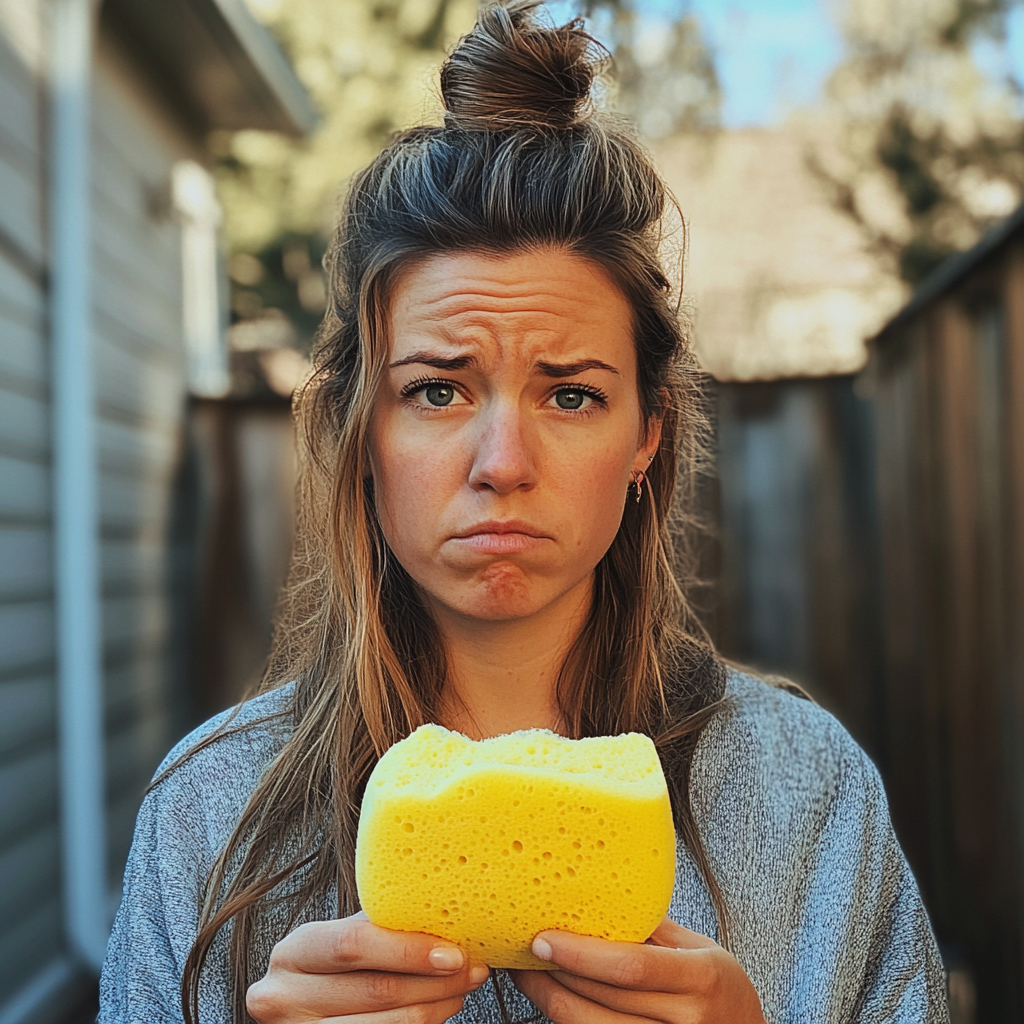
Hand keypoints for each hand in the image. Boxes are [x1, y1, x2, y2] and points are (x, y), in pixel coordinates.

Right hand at [246, 912, 489, 1022]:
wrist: (301, 1010)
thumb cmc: (330, 969)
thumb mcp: (341, 940)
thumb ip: (378, 926)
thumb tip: (445, 908)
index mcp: (292, 953)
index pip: (353, 946)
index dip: (408, 951)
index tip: (454, 953)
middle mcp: (282, 998)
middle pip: (375, 991)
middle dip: (435, 982)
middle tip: (473, 971)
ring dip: (434, 1008)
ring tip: (462, 990)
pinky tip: (438, 1010)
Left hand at [509, 916, 765, 1023]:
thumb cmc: (720, 990)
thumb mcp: (700, 951)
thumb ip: (653, 930)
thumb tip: (593, 896)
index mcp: (701, 978)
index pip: (630, 966)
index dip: (581, 954)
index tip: (543, 938)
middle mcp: (689, 1021)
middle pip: (605, 1001)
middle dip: (555, 977)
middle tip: (522, 954)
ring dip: (553, 1002)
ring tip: (528, 977)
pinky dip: (573, 1022)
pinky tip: (556, 1001)